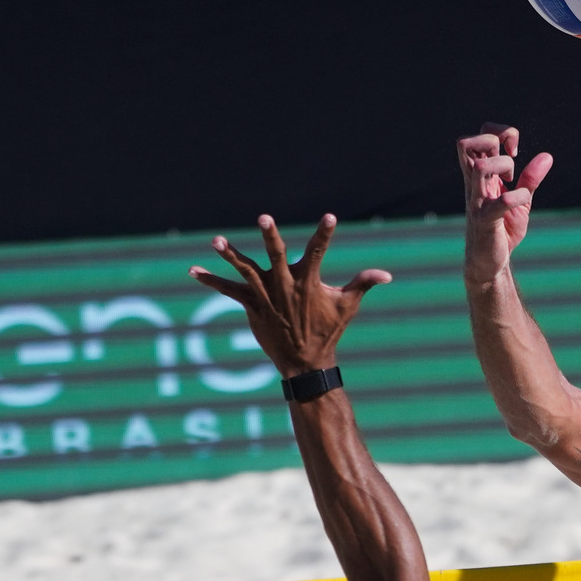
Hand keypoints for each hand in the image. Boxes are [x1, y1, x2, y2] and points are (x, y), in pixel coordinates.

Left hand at [189, 214, 390, 376]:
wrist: (304, 362)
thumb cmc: (327, 331)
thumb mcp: (347, 306)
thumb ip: (364, 284)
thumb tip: (388, 274)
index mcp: (309, 281)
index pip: (319, 251)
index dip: (325, 234)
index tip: (329, 217)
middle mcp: (285, 285)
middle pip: (277, 255)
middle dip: (271, 237)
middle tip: (265, 220)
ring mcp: (266, 295)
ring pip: (246, 270)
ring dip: (230, 255)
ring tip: (216, 240)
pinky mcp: (252, 306)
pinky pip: (228, 291)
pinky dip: (211, 281)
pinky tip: (192, 271)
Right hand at [459, 124, 553, 285]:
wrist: (490, 262)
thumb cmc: (502, 229)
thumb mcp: (521, 200)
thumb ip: (531, 179)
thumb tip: (547, 156)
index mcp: (480, 176)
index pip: (478, 136)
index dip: (499, 133)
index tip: (514, 151)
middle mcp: (474, 184)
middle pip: (465, 143)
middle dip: (493, 141)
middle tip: (511, 159)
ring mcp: (477, 201)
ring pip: (480, 167)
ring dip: (504, 167)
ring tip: (513, 182)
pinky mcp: (485, 221)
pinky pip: (501, 202)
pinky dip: (518, 197)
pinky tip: (523, 201)